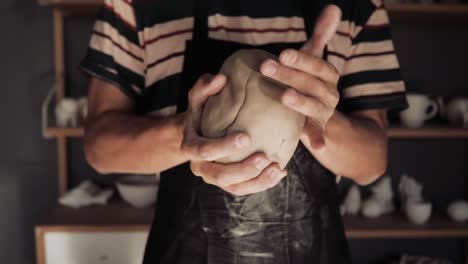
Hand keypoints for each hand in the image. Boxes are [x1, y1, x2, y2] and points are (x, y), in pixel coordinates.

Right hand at [181, 74, 286, 195]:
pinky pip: (246, 188)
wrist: (200, 132)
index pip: (204, 151)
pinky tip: (282, 171)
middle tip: (265, 158)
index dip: (223, 147)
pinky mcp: (229, 184)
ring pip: (236, 188)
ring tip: (278, 169)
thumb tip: (220, 79)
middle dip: (243, 170)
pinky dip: (264, 182)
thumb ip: (205, 86)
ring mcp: (215, 179)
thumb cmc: (202, 111)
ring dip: (258, 181)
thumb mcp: (199, 97)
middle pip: (220, 176)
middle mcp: (200, 167)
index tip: (246, 137)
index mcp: (190, 147)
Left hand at [260, 5, 341, 149]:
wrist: (321, 115)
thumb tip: (333, 7)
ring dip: (301, 102)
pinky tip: (317, 145)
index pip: (316, 65)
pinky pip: (319, 136)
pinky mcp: (317, 131)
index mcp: (328, 76)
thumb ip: (321, 35)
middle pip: (311, 84)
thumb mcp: (313, 59)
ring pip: (314, 107)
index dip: (301, 59)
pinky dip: (319, 139)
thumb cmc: (308, 82)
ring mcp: (324, 114)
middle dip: (289, 75)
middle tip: (266, 67)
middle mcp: (330, 94)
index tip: (282, 53)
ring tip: (284, 97)